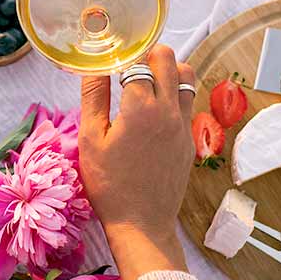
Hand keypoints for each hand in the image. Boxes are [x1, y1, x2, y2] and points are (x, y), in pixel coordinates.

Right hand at [78, 44, 196, 279]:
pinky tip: (155, 111)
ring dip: (168, 72)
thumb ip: (92, 98)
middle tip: (130, 66)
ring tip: (147, 83)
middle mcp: (169, 111)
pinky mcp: (190, 140)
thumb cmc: (109, 184)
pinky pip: (188, 104)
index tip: (112, 63)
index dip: (123, 58)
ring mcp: (184, 126)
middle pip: (169, 60)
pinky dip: (175, 96)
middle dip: (150, 55)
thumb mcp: (90, 140)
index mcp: (141, 108)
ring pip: (187, 78)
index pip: (139, 61)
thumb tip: (93, 67)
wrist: (141, 224)